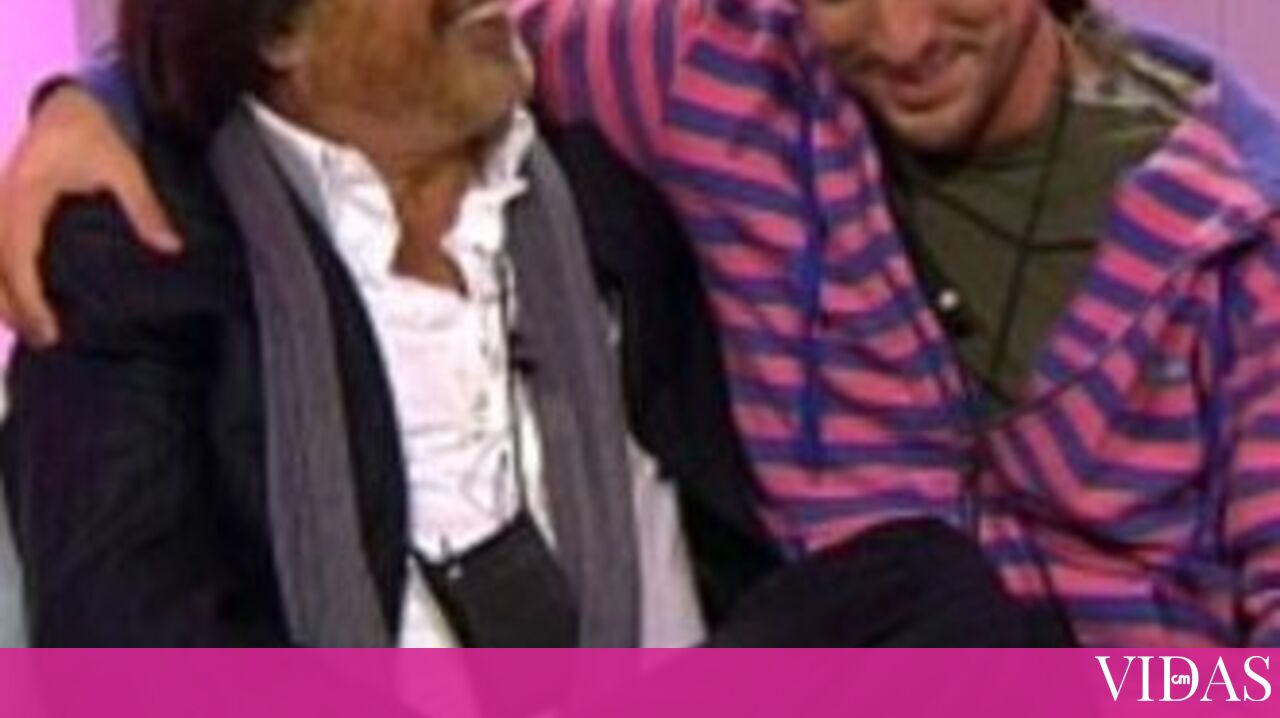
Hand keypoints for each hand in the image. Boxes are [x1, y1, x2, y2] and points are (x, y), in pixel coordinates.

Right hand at [0, 84, 180, 346]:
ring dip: (1, 292)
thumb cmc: (96, 131)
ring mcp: (0, 201)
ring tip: (26, 329)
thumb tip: (171, 247)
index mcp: (26, 192)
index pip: (19, 256)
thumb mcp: (125, 166)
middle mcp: (3, 199)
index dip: (29, 297)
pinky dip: (4, 273)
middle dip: (10, 304)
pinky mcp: (6, 204)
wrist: (71, 102)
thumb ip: (144, 208)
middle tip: (41, 339)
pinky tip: (18, 297)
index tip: (47, 328)